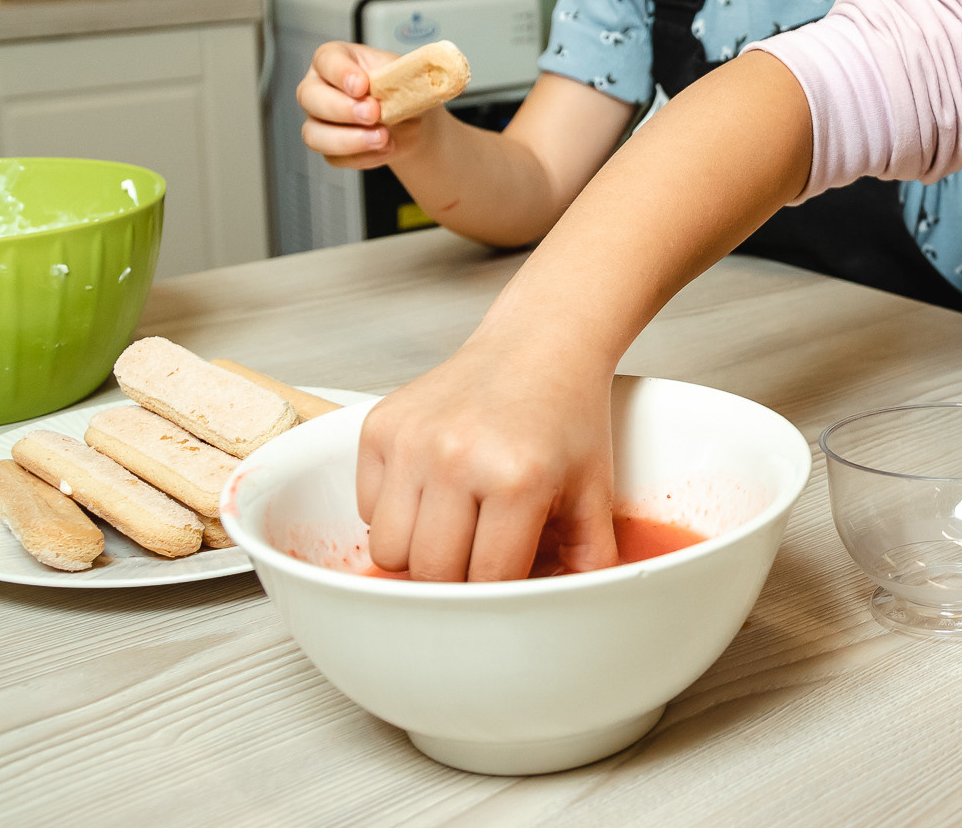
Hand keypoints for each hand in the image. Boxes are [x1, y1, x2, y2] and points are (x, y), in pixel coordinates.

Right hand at [297, 41, 429, 169]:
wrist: (408, 118)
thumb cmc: (399, 87)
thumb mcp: (404, 74)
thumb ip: (400, 76)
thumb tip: (409, 80)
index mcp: (334, 59)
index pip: (326, 60)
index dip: (341, 73)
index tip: (362, 85)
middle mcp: (317, 88)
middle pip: (310, 97)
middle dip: (343, 109)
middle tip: (374, 113)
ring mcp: (317, 119)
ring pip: (314, 134)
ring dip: (349, 140)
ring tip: (382, 137)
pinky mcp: (326, 147)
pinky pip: (334, 157)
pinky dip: (361, 157)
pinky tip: (384, 148)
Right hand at [356, 331, 619, 579]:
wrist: (539, 344)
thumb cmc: (567, 414)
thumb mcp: (595, 491)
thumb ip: (590, 562)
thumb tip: (570, 617)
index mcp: (517, 479)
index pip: (485, 581)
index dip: (497, 590)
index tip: (507, 577)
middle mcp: (457, 458)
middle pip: (429, 572)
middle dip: (455, 576)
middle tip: (481, 549)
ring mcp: (412, 440)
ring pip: (386, 550)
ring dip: (417, 549)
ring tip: (455, 520)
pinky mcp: (379, 426)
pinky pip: (366, 508)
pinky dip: (393, 512)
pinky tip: (433, 486)